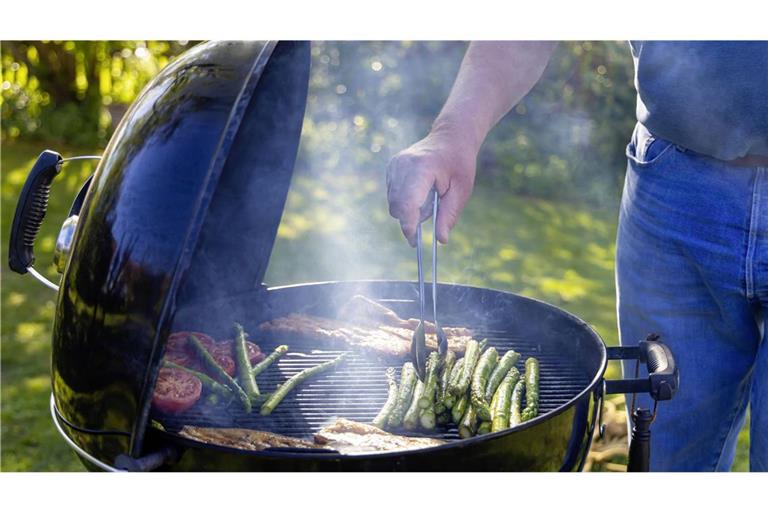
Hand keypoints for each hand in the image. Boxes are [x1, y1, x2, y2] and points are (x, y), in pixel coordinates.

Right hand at [386, 129, 476, 245]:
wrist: (451, 136)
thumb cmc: (459, 162)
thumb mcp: (462, 190)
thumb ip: (449, 215)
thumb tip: (441, 240)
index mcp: (422, 168)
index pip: (407, 202)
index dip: (409, 225)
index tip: (415, 242)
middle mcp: (403, 164)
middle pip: (396, 205)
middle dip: (410, 219)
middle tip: (431, 216)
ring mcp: (394, 164)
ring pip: (393, 202)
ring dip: (409, 209)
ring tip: (430, 196)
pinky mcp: (391, 167)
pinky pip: (393, 194)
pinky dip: (406, 200)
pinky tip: (421, 190)